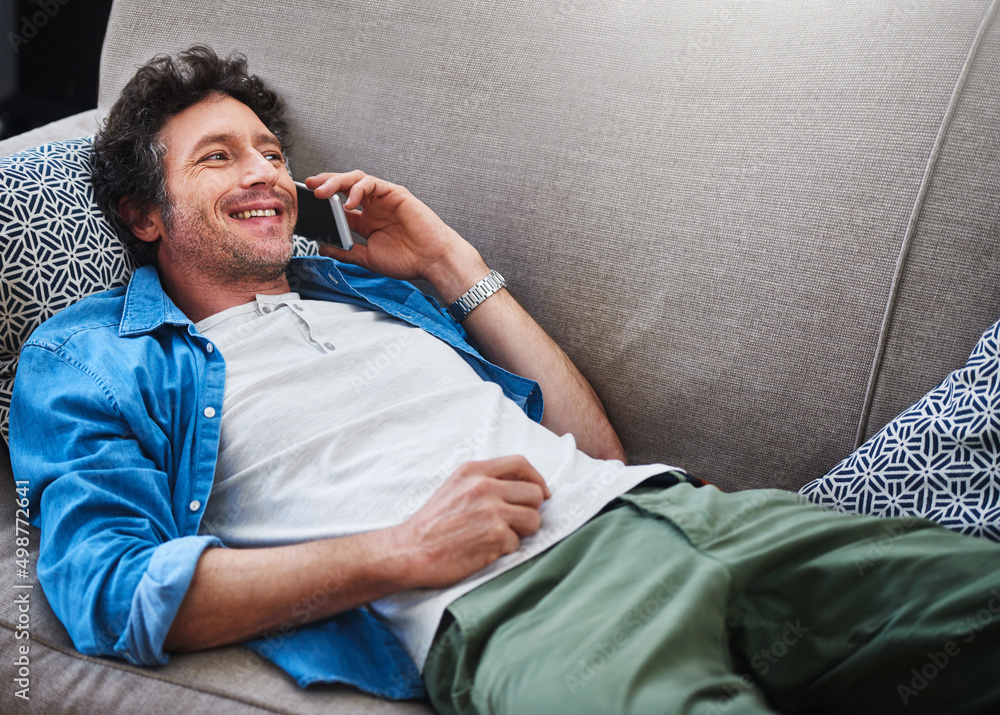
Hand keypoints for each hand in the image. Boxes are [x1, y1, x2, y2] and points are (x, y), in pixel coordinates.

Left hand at [304, 171, 487, 300]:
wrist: (432, 260)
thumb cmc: (407, 260)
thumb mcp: (367, 258)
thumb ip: (345, 251)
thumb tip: (322, 246)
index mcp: (367, 221)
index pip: (339, 205)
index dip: (322, 203)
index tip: (305, 204)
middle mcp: (374, 207)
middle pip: (344, 187)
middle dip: (325, 185)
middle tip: (309, 189)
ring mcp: (384, 198)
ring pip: (355, 179)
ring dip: (336, 182)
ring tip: (322, 191)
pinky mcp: (395, 193)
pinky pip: (371, 183)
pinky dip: (357, 189)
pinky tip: (349, 202)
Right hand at [390, 455, 550, 588]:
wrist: (410, 551)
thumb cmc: (432, 524)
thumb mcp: (454, 486)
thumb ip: (484, 480)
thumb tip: (522, 485)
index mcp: (473, 471)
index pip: (520, 463)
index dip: (536, 478)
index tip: (542, 493)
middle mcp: (484, 486)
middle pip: (534, 493)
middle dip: (531, 510)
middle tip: (517, 522)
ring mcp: (491, 511)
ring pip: (534, 519)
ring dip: (522, 532)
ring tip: (500, 536)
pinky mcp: (495, 536)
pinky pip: (518, 543)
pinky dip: (505, 550)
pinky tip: (485, 549)